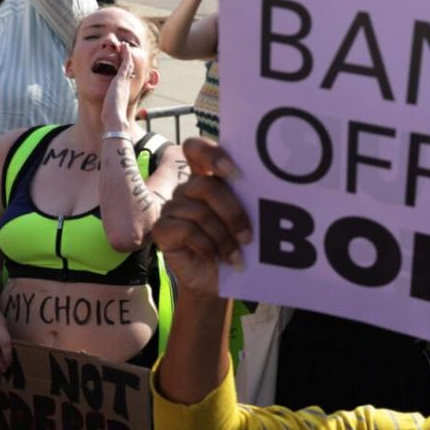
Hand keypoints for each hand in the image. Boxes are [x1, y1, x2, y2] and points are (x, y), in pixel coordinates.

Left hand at [101, 43, 134, 132]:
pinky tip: (124, 46)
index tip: (124, 64)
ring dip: (126, 54)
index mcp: (123, 91)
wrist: (115, 119)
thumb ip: (108, 110)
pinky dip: (126, 54)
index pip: (125, 78)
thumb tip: (102, 116)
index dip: (126, 70)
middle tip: (126, 50)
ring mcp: (125, 81)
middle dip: (127, 59)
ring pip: (128, 64)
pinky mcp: (121, 78)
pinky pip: (125, 62)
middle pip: (129, 69)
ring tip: (124, 45)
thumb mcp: (110, 111)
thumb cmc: (111, 118)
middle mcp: (126, 85)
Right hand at [152, 138, 249, 295]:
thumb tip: (267, 193)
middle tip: (248, 237)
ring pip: (199, 211)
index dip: (212, 154)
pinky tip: (217, 258)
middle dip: (232, 212)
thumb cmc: (233, 247)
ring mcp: (172, 207)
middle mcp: (187, 188)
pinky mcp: (162, 229)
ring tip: (236, 256)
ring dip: (223, 237)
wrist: (215, 281)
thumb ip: (246, 201)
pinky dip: (207, 246)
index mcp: (207, 178)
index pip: (196, 148)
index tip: (236, 173)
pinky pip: (186, 230)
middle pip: (206, 185)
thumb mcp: (244, 222)